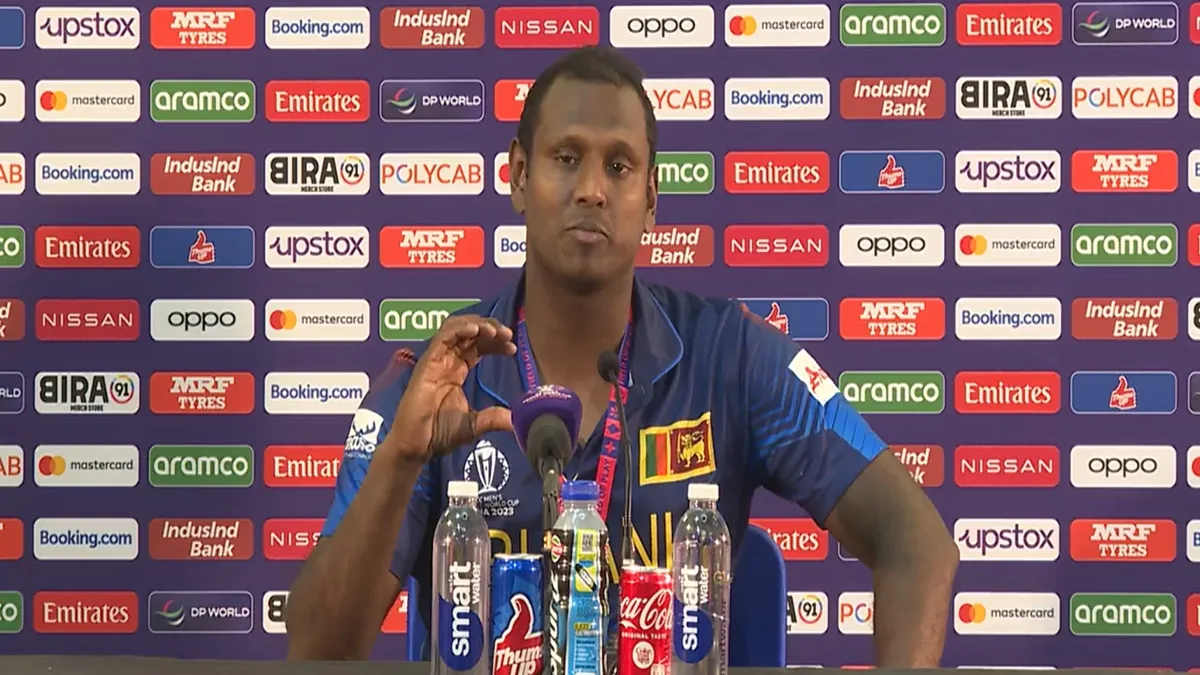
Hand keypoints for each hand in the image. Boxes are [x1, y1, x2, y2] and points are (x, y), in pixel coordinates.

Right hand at [383, 315, 516, 466]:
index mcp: (456, 371)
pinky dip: (458, 329)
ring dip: (476, 324)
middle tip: (508, 334)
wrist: (416, 446)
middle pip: (468, 333)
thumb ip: (494, 419)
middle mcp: (446, 361)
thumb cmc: (439, 434)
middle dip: (489, 328)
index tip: (512, 347)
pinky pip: (441, 338)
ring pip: (455, 329)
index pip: (478, 346)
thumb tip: (518, 421)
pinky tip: (475, 330)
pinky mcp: (426, 363)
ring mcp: (435, 361)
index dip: (495, 342)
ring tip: (494, 331)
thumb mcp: (475, 424)